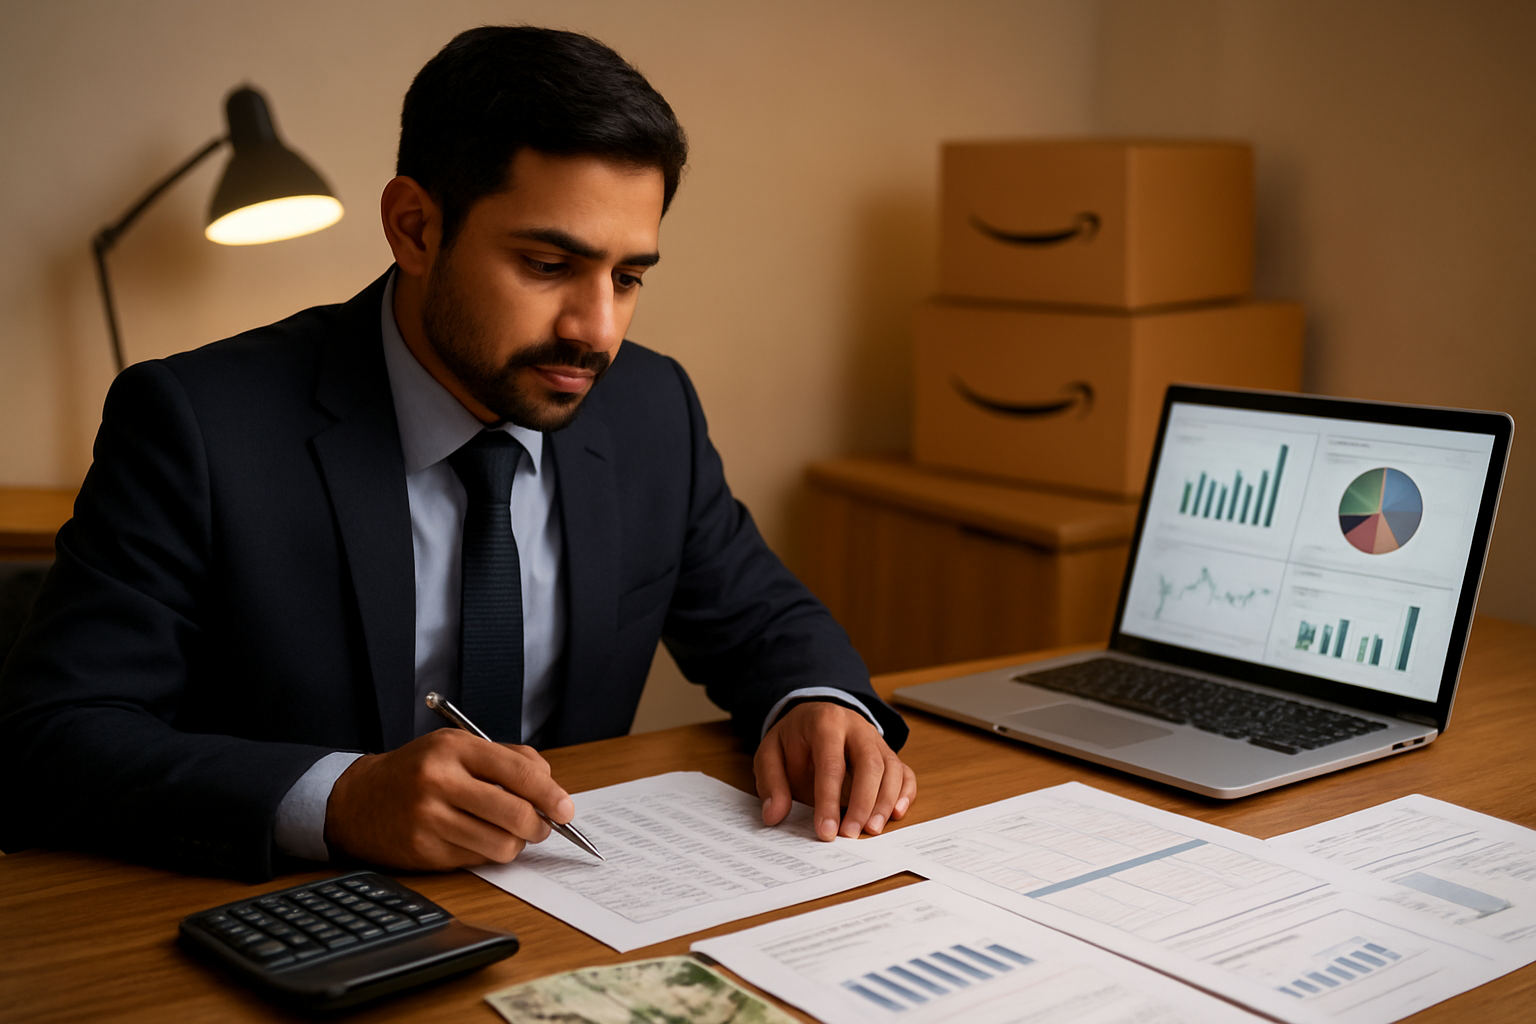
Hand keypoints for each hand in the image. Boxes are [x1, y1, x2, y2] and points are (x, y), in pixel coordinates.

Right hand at [324, 728, 574, 870]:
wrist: (358, 800)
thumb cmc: (419, 771)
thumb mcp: (458, 748)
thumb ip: (507, 760)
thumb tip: (550, 788)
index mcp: (454, 749)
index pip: (519, 772)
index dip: (550, 794)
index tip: (566, 809)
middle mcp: (440, 782)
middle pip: (515, 813)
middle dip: (541, 826)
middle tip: (543, 827)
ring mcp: (430, 819)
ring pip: (501, 845)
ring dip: (516, 844)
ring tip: (510, 834)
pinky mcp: (425, 851)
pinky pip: (478, 860)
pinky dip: (489, 853)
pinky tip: (478, 839)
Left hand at [754, 701, 916, 840]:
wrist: (814, 717)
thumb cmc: (794, 739)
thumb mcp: (770, 754)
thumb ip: (771, 783)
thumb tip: (774, 815)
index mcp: (826, 722)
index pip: (832, 764)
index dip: (829, 800)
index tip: (826, 831)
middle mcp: (857, 727)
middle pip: (870, 764)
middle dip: (863, 803)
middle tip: (850, 834)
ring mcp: (876, 740)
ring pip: (892, 769)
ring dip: (885, 802)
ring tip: (872, 830)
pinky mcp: (888, 753)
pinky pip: (905, 772)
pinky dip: (905, 793)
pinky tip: (896, 813)